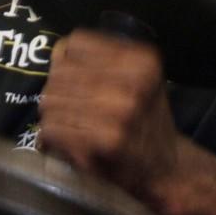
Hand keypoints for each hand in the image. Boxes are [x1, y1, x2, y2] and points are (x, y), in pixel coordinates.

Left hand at [38, 29, 178, 198]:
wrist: (166, 170)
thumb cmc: (144, 122)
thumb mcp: (136, 81)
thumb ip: (100, 62)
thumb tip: (59, 50)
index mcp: (142, 59)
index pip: (76, 44)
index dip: (65, 62)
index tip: (70, 80)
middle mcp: (136, 80)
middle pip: (60, 72)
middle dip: (54, 93)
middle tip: (61, 110)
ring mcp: (123, 110)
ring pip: (52, 100)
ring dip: (50, 116)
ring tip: (61, 126)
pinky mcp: (108, 139)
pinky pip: (54, 128)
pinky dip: (49, 136)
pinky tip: (57, 143)